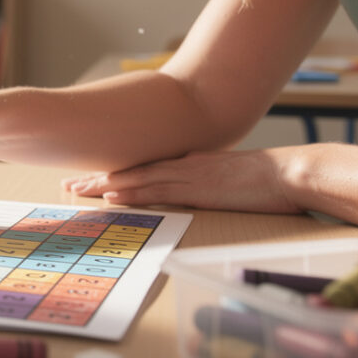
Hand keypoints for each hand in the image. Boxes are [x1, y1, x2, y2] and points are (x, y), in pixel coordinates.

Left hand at [62, 148, 304, 213]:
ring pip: (135, 177)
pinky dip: (130, 190)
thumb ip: (208, 183)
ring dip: (103, 184)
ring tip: (75, 188)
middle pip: (130, 169)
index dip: (113, 173)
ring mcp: (186, 174)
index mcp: (188, 163)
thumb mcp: (229, 180)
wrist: (289, 173)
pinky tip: (110, 193)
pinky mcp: (195, 187)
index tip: (89, 178)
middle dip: (97, 178)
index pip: (142, 168)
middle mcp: (182, 165)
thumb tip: (196, 192)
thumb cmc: (268, 181)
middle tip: (67, 183)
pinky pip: (155, 188)